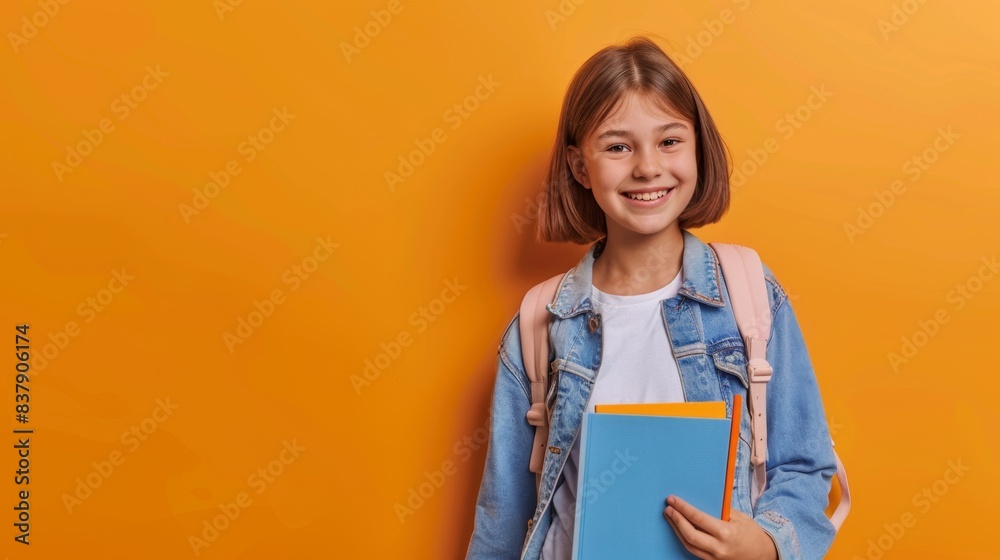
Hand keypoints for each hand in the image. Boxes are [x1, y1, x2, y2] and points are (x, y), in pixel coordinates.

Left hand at [663, 495, 777, 559]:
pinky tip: (680, 530)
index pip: (697, 518)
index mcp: (725, 533)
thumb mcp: (739, 517)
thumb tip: (700, 499)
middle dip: (676, 520)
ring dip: (677, 530)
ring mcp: (715, 558)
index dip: (682, 508)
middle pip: (689, 534)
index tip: (672, 500)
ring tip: (670, 517)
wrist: (764, 554)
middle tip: (668, 508)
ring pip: (689, 545)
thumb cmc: (752, 532)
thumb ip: (720, 510)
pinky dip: (685, 540)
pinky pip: (695, 552)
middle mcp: (719, 548)